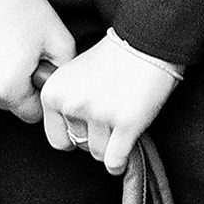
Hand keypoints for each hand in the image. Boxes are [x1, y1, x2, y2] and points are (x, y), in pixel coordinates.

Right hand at [0, 0, 75, 122]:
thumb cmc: (27, 10)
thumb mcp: (60, 40)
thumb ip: (62, 73)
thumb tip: (54, 92)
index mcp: (9, 86)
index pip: (30, 114)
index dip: (38, 96)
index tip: (38, 77)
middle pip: (5, 108)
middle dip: (15, 92)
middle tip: (20, 62)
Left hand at [39, 30, 179, 175]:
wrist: (149, 40)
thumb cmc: (117, 55)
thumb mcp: (76, 73)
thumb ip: (68, 101)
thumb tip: (75, 138)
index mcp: (54, 92)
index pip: (58, 139)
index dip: (76, 135)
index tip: (91, 127)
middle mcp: (72, 104)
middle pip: (80, 146)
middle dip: (97, 137)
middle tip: (112, 120)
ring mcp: (99, 113)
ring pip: (99, 153)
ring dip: (112, 145)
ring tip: (123, 123)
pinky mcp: (126, 122)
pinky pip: (115, 159)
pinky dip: (120, 163)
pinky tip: (124, 159)